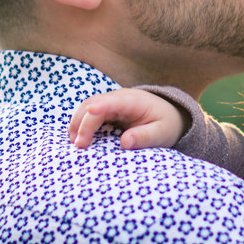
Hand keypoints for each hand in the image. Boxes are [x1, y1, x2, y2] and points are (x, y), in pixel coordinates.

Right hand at [68, 88, 185, 149]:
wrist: (169, 115)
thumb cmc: (166, 124)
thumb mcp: (162, 133)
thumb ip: (145, 137)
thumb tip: (125, 143)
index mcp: (134, 101)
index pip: (112, 101)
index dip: (99, 108)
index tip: (88, 115)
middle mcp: (119, 98)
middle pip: (93, 104)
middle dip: (83, 123)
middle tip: (79, 145)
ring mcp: (111, 101)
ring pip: (87, 107)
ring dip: (77, 123)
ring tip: (74, 143)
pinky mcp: (106, 109)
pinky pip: (89, 113)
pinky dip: (80, 124)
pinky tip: (77, 138)